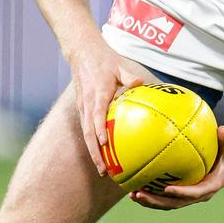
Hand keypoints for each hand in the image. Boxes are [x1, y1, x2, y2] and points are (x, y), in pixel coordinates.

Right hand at [70, 46, 147, 175]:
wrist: (82, 52)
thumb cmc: (104, 59)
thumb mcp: (119, 65)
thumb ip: (129, 76)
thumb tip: (141, 83)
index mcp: (98, 93)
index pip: (97, 115)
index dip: (99, 130)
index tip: (104, 143)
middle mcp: (88, 103)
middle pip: (88, 132)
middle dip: (95, 152)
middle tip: (103, 170)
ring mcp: (83, 106)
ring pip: (85, 133)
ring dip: (92, 151)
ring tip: (102, 169)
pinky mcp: (82, 107)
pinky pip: (86, 127)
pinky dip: (91, 142)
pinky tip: (101, 152)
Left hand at [129, 126, 223, 210]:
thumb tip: (222, 129)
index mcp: (210, 186)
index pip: (194, 193)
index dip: (180, 192)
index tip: (166, 188)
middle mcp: (198, 195)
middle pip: (175, 203)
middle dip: (156, 201)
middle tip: (139, 194)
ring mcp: (190, 196)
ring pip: (168, 203)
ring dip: (150, 201)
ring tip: (132, 195)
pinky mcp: (183, 193)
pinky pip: (166, 197)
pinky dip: (152, 195)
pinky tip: (136, 188)